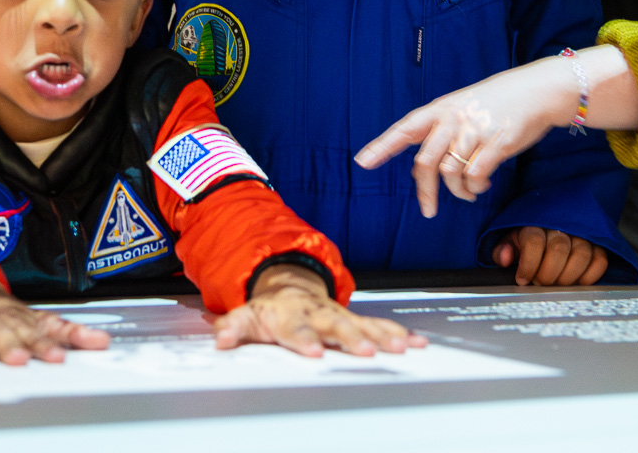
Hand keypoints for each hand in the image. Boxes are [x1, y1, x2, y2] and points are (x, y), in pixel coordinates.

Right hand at [0, 267, 109, 365]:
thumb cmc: (7, 316)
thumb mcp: (38, 321)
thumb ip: (69, 333)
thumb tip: (105, 342)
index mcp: (18, 319)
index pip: (36, 331)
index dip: (46, 344)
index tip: (56, 357)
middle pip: (3, 332)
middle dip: (10, 345)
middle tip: (18, 359)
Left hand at [210, 264, 426, 357]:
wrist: (289, 286)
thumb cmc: (269, 308)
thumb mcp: (245, 316)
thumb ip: (232, 328)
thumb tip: (221, 339)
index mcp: (291, 315)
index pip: (296, 328)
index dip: (304, 339)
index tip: (312, 350)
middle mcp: (319, 313)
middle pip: (337, 326)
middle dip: (351, 337)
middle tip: (363, 350)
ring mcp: (339, 315)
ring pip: (363, 324)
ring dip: (382, 336)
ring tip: (400, 347)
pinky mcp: (355, 320)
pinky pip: (379, 326)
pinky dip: (398, 333)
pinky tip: (416, 342)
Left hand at [357, 52, 601, 217]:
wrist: (538, 91)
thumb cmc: (500, 102)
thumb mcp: (465, 105)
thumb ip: (443, 129)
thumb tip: (426, 165)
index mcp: (442, 108)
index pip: (405, 128)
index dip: (383, 146)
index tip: (363, 162)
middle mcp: (454, 118)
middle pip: (425, 162)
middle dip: (425, 192)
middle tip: (428, 210)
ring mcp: (474, 130)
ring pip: (450, 173)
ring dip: (458, 191)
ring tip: (469, 190)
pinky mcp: (496, 143)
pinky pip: (474, 176)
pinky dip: (475, 187)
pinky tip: (482, 184)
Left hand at [494, 227, 610, 285]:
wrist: (551, 226)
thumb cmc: (529, 240)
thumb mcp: (511, 242)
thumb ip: (503, 251)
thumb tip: (505, 258)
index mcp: (536, 223)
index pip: (535, 241)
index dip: (528, 265)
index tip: (522, 280)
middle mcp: (561, 226)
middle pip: (559, 250)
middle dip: (547, 274)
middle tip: (540, 283)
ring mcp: (582, 234)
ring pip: (581, 255)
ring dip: (567, 277)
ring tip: (556, 284)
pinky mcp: (598, 245)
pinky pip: (600, 261)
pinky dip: (588, 277)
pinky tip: (575, 283)